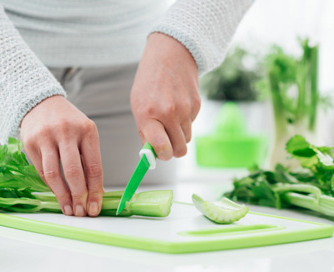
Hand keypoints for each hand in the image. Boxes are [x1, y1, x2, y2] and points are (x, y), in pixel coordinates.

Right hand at [20, 96, 103, 216]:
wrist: (41, 103)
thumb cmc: (68, 122)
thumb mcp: (84, 134)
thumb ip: (89, 159)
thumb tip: (95, 193)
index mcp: (87, 130)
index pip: (94, 166)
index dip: (95, 191)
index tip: (95, 207)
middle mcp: (66, 132)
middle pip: (74, 172)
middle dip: (79, 196)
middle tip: (82, 213)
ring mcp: (46, 137)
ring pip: (54, 174)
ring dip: (62, 196)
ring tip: (69, 209)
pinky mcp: (30, 143)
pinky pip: (42, 171)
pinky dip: (51, 186)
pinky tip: (58, 195)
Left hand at [131, 32, 200, 159]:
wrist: (170, 54)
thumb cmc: (149, 81)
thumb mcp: (137, 104)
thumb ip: (144, 131)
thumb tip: (152, 154)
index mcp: (148, 114)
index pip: (161, 147)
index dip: (162, 156)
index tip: (159, 154)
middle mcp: (168, 113)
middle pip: (179, 149)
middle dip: (172, 150)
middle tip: (165, 143)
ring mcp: (185, 109)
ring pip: (186, 138)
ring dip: (179, 135)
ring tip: (169, 120)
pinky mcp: (197, 105)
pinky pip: (192, 124)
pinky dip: (185, 121)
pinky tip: (177, 106)